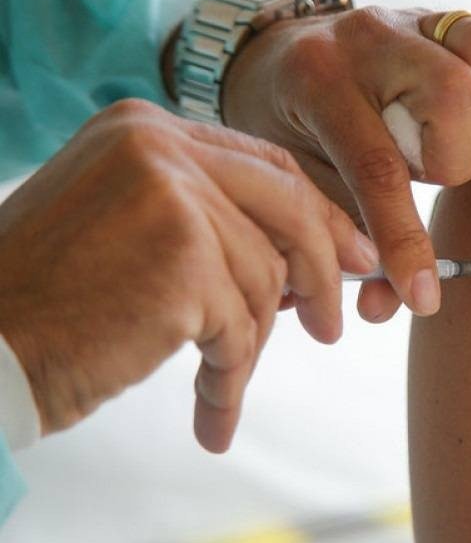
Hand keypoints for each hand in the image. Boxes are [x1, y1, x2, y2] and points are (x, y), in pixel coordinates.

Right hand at [0, 99, 377, 451]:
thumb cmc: (48, 301)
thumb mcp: (128, 229)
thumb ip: (210, 224)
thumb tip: (305, 262)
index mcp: (147, 129)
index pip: (266, 165)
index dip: (318, 215)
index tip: (351, 256)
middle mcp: (161, 147)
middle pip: (289, 209)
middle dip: (321, 273)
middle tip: (331, 326)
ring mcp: (173, 198)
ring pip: (265, 279)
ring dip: (248, 344)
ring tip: (220, 381)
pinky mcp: (182, 261)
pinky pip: (241, 328)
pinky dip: (229, 377)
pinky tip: (210, 413)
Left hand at [221, 7, 470, 321]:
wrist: (282, 59)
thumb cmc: (295, 131)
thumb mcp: (303, 185)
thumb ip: (341, 240)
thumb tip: (381, 308)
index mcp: (317, 80)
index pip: (378, 165)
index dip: (406, 241)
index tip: (422, 297)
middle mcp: (372, 36)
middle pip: (453, 92)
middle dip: (453, 159)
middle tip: (428, 176)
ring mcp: (419, 18)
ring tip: (459, 147)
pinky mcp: (460, 17)